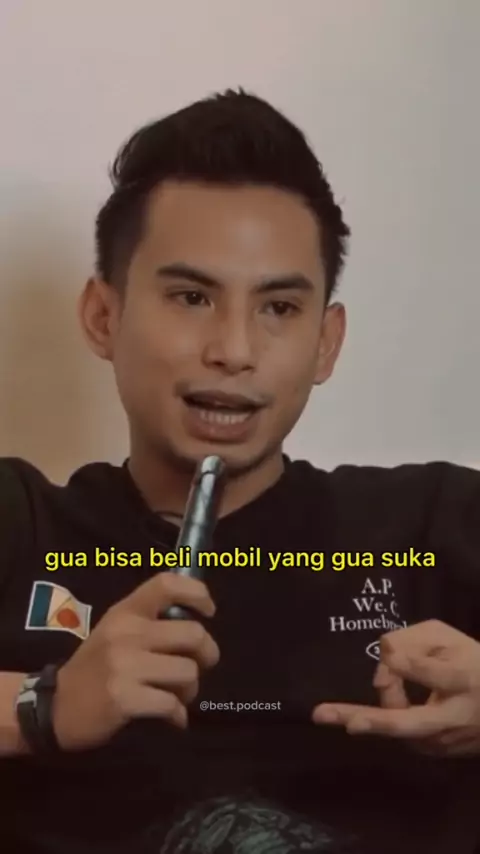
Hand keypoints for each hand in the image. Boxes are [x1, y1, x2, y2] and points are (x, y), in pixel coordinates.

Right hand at [53, 572, 218, 749]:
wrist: (55, 708)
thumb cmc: (95, 667)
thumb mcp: (116, 631)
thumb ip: (150, 622)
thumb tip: (198, 627)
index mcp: (126, 612)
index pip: (167, 584)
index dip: (197, 593)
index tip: (209, 612)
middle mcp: (127, 633)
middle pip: (194, 634)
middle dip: (207, 655)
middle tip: (197, 667)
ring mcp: (125, 665)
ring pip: (188, 672)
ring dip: (190, 690)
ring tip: (177, 696)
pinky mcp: (125, 698)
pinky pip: (172, 704)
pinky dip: (177, 716)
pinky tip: (169, 718)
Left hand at [312, 620, 479, 755]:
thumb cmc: (465, 661)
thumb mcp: (444, 639)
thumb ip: (413, 642)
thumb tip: (384, 655)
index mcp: (463, 680)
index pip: (437, 675)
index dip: (412, 665)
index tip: (387, 651)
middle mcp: (453, 717)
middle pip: (412, 722)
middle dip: (378, 722)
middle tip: (351, 725)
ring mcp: (442, 741)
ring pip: (396, 728)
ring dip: (363, 718)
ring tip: (325, 713)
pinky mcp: (432, 752)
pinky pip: (397, 733)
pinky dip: (376, 720)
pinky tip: (356, 715)